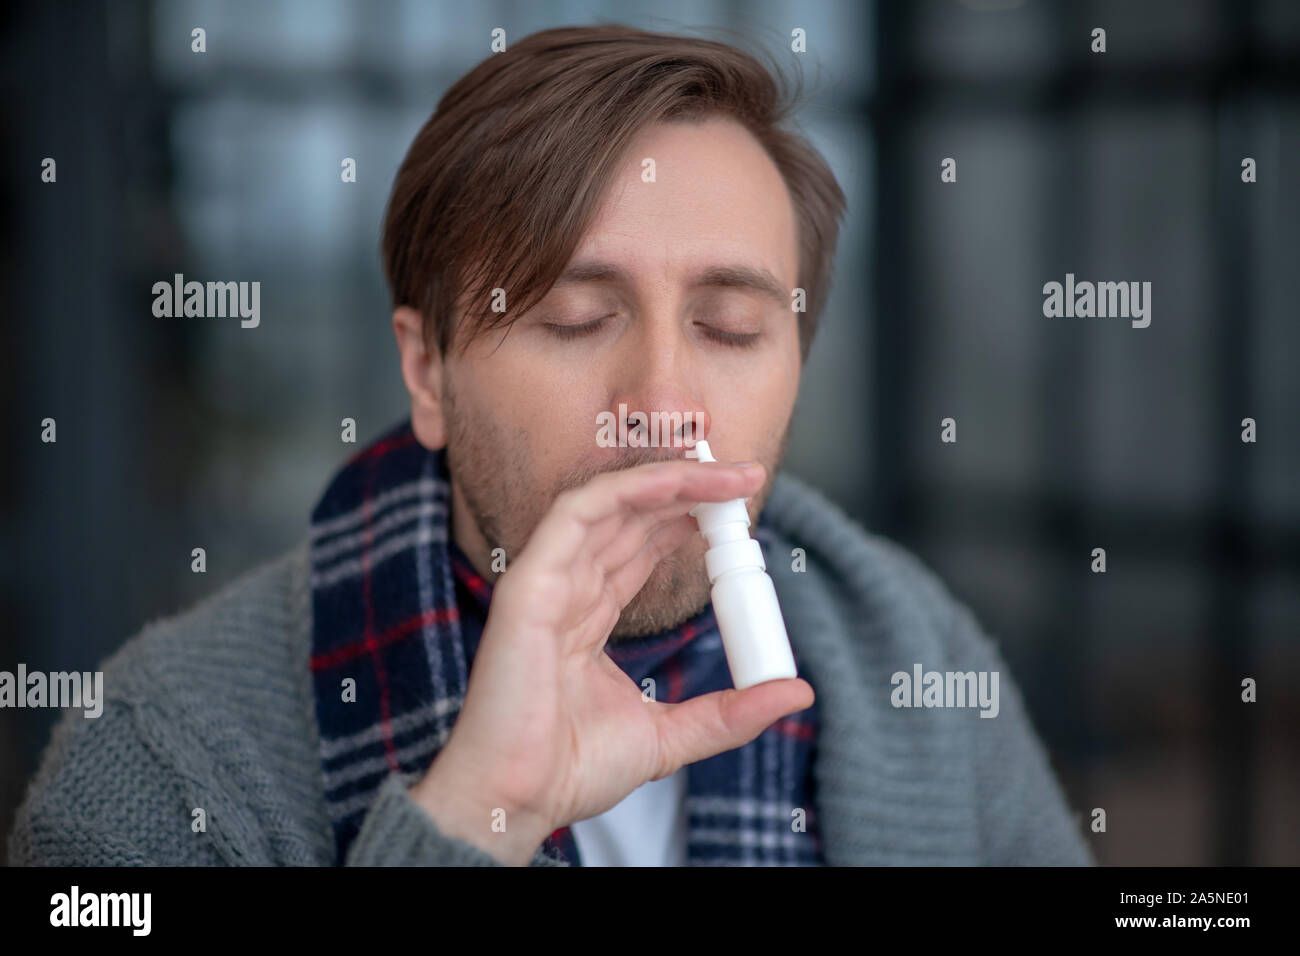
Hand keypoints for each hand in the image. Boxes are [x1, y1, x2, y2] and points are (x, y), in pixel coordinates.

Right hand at [410, 457, 814, 863]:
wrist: (521, 799)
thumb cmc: (569, 770)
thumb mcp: (672, 735)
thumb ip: (730, 712)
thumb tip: (796, 692)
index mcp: (588, 616)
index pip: (641, 546)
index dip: (689, 519)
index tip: (739, 514)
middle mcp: (567, 589)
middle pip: (632, 517)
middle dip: (691, 490)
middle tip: (747, 478)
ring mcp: (546, 581)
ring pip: (610, 503)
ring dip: (672, 479)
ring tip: (727, 475)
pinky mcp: (529, 584)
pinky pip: (576, 514)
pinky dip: (625, 489)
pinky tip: (673, 483)